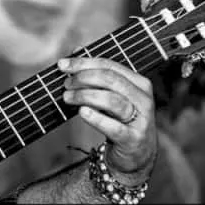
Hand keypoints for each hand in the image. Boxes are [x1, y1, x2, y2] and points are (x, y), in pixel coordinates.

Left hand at [60, 57, 157, 185]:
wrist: (135, 155)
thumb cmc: (119, 119)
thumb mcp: (111, 95)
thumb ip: (96, 73)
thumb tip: (76, 50)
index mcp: (139, 83)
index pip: (109, 65)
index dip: (83, 63)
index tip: (62, 65)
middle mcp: (143, 99)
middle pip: (111, 80)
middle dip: (83, 78)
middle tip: (66, 83)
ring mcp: (141, 119)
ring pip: (112, 100)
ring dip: (85, 96)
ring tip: (67, 97)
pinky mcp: (133, 139)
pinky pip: (114, 126)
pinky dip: (96, 118)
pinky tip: (82, 112)